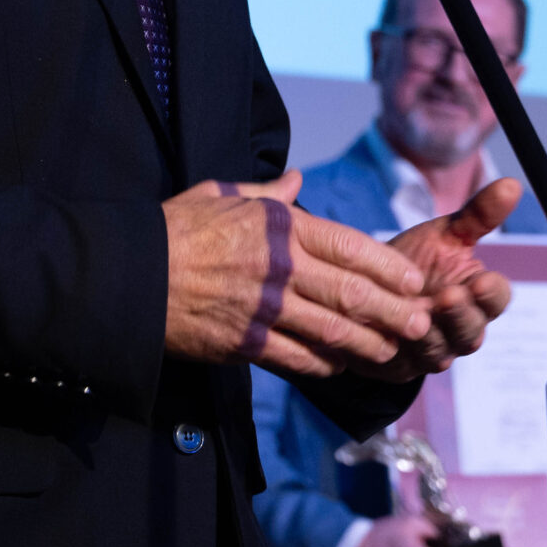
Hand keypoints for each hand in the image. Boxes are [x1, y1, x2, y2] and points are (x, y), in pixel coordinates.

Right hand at [162, 171, 431, 376]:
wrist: (125, 274)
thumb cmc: (173, 230)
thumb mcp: (219, 195)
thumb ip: (266, 192)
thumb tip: (296, 179)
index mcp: (275, 226)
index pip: (347, 245)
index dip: (387, 266)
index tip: (413, 281)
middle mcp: (276, 266)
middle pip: (350, 293)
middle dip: (393, 311)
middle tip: (421, 323)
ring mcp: (261, 308)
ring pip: (331, 330)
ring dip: (368, 343)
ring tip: (392, 351)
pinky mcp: (242, 343)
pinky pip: (296, 358)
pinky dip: (324, 364)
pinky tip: (340, 366)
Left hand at [370, 177, 519, 377]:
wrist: (363, 291)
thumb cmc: (411, 262)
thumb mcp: (442, 235)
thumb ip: (477, 216)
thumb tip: (512, 184)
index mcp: (475, 296)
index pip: (496, 298)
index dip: (491, 292)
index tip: (481, 281)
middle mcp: (458, 328)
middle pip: (472, 330)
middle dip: (461, 315)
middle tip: (448, 296)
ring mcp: (431, 350)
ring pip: (439, 350)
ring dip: (430, 334)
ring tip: (417, 313)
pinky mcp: (399, 366)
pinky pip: (401, 362)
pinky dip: (394, 348)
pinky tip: (385, 330)